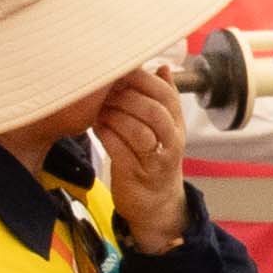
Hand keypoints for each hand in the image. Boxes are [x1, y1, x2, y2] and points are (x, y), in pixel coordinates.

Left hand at [94, 72, 194, 242]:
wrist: (157, 204)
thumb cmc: (155, 159)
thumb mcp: (165, 129)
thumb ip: (164, 99)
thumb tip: (163, 67)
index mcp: (176, 126)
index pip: (167, 95)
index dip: (144, 80)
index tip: (122, 70)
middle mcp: (171, 142)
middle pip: (154, 112)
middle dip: (127, 96)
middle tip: (106, 89)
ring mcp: (155, 161)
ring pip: (138, 131)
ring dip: (115, 115)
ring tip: (99, 108)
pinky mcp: (136, 176)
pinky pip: (120, 150)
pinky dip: (106, 135)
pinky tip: (96, 127)